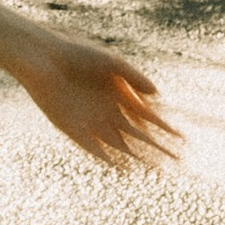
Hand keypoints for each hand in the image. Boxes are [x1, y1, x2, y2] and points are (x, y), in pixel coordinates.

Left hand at [14, 30, 179, 171]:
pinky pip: (94, 148)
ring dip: (139, 158)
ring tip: (157, 171)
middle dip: (159, 148)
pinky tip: (124, 169)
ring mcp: (91, 122)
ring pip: (120, 146)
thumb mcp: (111, 62)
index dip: (166, 129)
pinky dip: (108, 159)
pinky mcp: (72, 129)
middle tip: (178, 162)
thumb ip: (134, 77)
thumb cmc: (76, 53)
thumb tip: (158, 95)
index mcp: (120, 95)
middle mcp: (108, 112)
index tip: (183, 140)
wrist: (41, 57)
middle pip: (138, 136)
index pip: (149, 117)